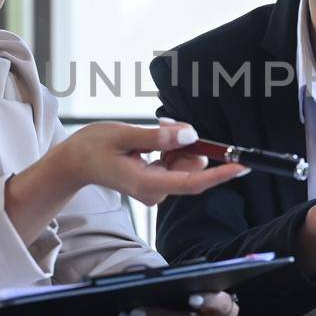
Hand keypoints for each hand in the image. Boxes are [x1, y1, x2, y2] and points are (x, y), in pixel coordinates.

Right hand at [64, 121, 247, 205]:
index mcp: (146, 184)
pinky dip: (172, 149)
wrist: (74, 162)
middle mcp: (155, 191)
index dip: (220, 174)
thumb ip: (158, 137)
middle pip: (192, 169)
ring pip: (186, 165)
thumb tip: (190, 135)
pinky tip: (153, 141)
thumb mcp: (123, 134)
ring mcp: (156, 189)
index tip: (241, 166)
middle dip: (187, 144)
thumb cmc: (92, 147)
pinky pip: (177, 165)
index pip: (192, 182)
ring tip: (151, 133)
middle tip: (163, 124)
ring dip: (178, 144)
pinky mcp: (157, 183)